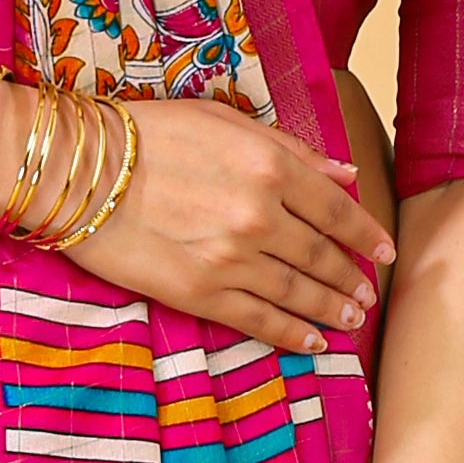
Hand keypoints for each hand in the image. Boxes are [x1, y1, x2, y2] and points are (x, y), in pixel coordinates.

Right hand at [54, 99, 390, 345]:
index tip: (385, 249)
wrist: (78, 171)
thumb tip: (344, 172)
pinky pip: (260, 320)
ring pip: (299, 293)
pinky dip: (292, 333)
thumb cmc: (147, 134)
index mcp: (270, 167)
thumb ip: (289, 148)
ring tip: (351, 319)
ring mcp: (232, 260)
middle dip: (351, 277)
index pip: (337, 210)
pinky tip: (313, 342)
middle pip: (323, 256)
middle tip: (367, 293)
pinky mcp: (201, 294)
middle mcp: (260, 216)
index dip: (366, 233)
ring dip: (331, 309)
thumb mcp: (224, 120)